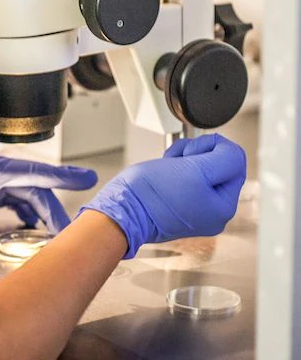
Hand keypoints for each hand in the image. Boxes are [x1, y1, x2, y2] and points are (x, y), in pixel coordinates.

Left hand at [0, 150, 97, 252]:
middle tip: (70, 233)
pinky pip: (4, 217)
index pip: (28, 170)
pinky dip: (19, 227)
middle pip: (31, 191)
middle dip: (53, 210)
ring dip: (38, 220)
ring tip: (54, 241)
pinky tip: (25, 240)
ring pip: (20, 205)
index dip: (59, 174)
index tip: (87, 178)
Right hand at [80, 134, 245, 258]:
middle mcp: (214, 212)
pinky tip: (164, 172)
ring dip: (184, 159)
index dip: (213, 147)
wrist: (122, 209)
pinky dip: (176, 168)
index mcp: (224, 207)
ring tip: (168, 167)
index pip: (235, 161)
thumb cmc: (153, 193)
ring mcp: (196, 209)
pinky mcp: (181, 204)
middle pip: (218, 164)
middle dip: (196, 154)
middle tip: (179, 160)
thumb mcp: (197, 169)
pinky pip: (188, 177)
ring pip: (201, 167)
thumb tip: (234, 151)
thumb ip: (226, 157)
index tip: (192, 152)